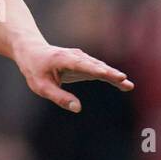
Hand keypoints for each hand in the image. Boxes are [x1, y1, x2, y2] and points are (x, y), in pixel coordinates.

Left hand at [14, 42, 133, 112]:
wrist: (32, 51)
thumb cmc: (35, 69)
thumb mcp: (41, 86)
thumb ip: (59, 97)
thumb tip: (77, 108)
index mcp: (64, 59)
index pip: (84, 66)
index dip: (99, 71)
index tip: (112, 75)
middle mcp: (76, 56)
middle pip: (96, 66)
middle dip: (110, 74)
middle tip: (125, 81)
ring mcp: (81, 58)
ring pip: (100, 67)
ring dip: (114, 76)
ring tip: (128, 86)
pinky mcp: (84, 63)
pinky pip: (99, 70)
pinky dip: (110, 76)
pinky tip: (123, 83)